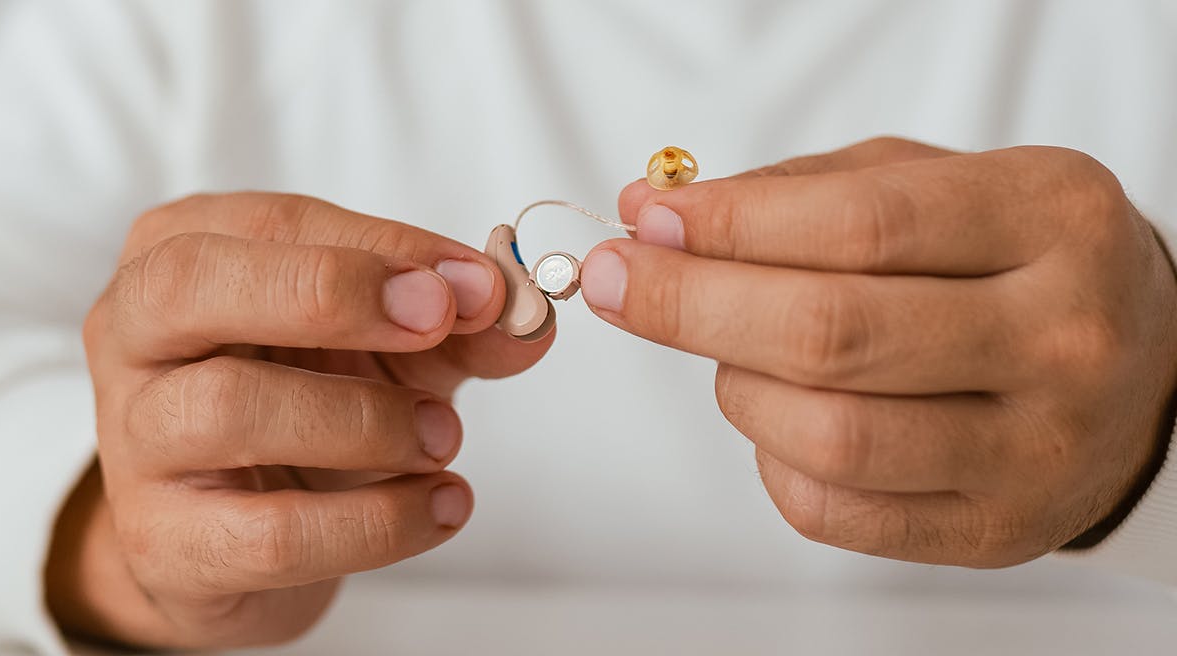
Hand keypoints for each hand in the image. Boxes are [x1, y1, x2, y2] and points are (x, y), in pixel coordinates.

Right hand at [50, 192, 548, 648]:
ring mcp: (133, 440)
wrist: (224, 545)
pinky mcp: (164, 541)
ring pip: (226, 409)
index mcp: (172, 254)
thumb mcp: (378, 345)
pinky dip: (375, 521)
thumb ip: (448, 323)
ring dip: (364, 418)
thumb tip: (524, 315)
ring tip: (442, 438)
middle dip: (326, 293)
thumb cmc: (294, 412)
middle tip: (437, 321)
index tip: (474, 281)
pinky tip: (439, 507)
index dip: (379, 246)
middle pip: (192, 286)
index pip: (270, 224)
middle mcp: (129, 335)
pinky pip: (271, 530)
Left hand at [582, 137, 1176, 566]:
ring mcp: (1036, 447)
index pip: (863, 226)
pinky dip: (771, 461)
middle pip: (832, 335)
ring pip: (827, 434)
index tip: (645, 225)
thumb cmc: (1008, 264)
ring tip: (729, 355)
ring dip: (736, 387)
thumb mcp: (936, 186)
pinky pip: (832, 510)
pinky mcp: (994, 531)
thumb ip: (798, 191)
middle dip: (692, 306)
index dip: (732, 228)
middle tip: (615, 282)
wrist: (1140, 375)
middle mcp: (1063, 337)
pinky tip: (780, 420)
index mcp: (1054, 220)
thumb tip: (655, 215)